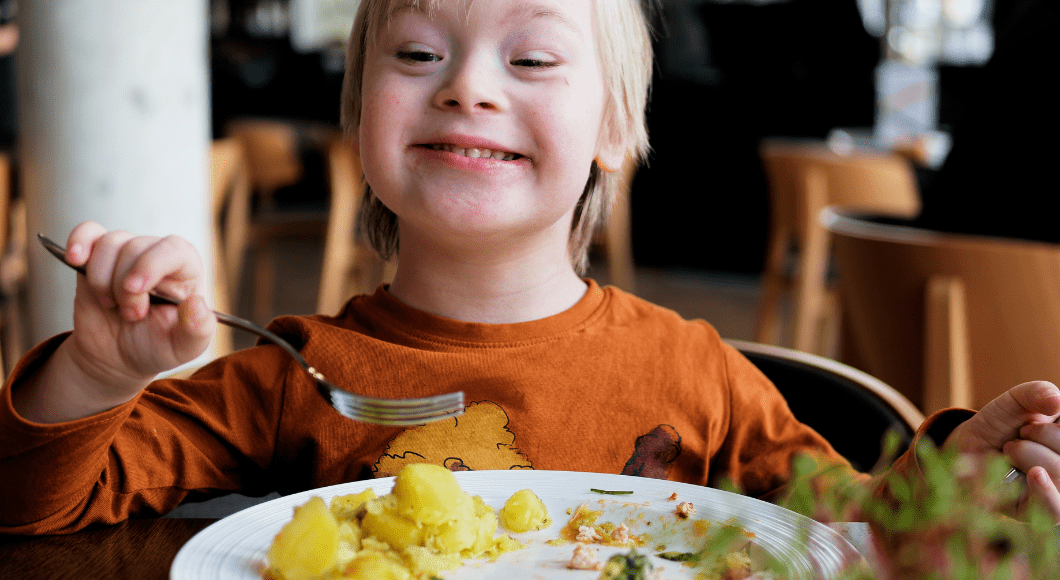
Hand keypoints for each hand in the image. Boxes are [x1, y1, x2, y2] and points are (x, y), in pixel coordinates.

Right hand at [65, 221, 216, 381]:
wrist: (120, 357)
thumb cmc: (157, 347)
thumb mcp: (185, 348)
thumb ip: (198, 329)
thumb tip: (197, 303)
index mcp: (186, 271)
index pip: (174, 249)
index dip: (151, 264)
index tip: (134, 289)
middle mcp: (158, 255)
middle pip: (136, 247)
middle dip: (125, 286)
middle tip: (131, 315)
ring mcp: (126, 254)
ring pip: (110, 243)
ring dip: (102, 279)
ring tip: (111, 305)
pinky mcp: (97, 258)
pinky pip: (88, 232)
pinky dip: (79, 241)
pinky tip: (75, 259)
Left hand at [944, 381, 1059, 519]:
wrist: (967, 448)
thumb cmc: (1000, 424)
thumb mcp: (1016, 401)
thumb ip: (1036, 393)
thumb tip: (1056, 400)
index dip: (1054, 428)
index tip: (1033, 421)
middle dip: (1043, 436)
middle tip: (1020, 435)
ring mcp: (1058, 492)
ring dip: (1033, 456)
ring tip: (1011, 450)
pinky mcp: (1039, 513)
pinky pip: (1055, 511)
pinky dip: (1047, 493)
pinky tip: (1035, 474)